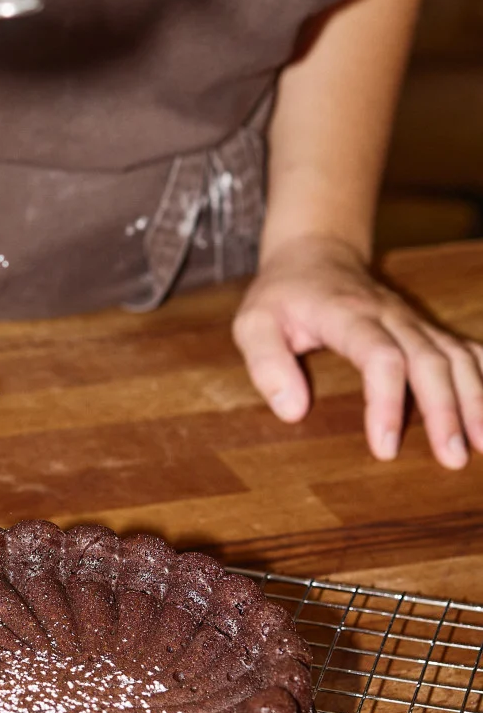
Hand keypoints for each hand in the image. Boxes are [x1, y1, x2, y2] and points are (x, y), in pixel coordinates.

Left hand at [233, 234, 482, 468]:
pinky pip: (467, 349)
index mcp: (348, 315)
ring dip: (476, 400)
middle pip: (430, 361)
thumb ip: (266, 364)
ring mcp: (414, 321)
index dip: (387, 403)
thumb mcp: (253, 323)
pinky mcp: (426, 329)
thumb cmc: (282, 297)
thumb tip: (292, 410)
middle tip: (452, 458)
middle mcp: (390, 316)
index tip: (385, 448)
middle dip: (445, 410)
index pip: (380, 357)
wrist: (315, 254)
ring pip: (456, 356)